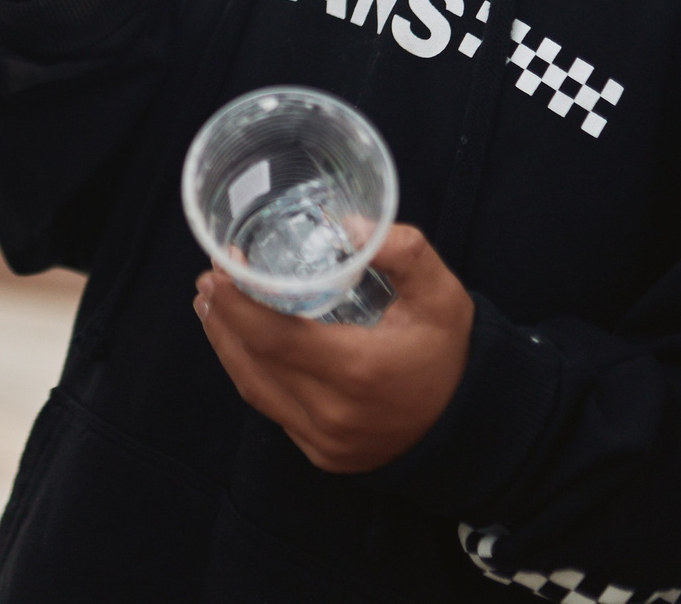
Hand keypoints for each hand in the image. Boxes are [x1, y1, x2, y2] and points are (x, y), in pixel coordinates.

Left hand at [192, 225, 473, 473]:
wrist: (472, 428)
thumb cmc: (451, 354)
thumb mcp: (442, 295)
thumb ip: (403, 251)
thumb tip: (348, 225)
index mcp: (357, 371)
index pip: (274, 338)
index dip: (238, 303)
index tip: (219, 268)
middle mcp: (333, 413)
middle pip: (254, 363)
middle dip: (224, 318)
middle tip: (209, 281)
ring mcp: (324, 440)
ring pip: (256, 390)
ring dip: (227, 346)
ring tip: (212, 307)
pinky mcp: (322, 454)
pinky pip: (273, 410)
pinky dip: (252, 374)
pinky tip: (242, 346)